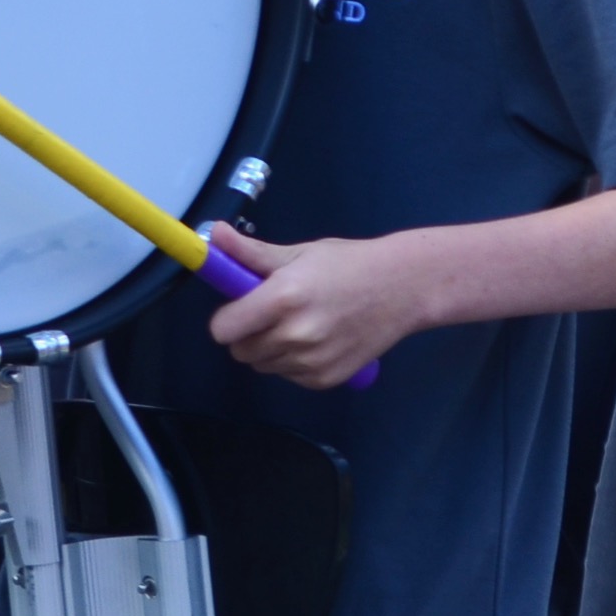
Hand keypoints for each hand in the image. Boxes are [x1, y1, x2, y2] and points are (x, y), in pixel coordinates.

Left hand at [203, 225, 421, 388]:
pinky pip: (288, 376)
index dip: (227, 319)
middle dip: (247, 333)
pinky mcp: (326, 380)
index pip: (223, 330)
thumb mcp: (298, 253)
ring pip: (263, 365)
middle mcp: (295, 335)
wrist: (402, 289)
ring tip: (299, 323)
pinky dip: (293, 362)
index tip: (239, 307)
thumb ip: (250, 253)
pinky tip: (316, 339)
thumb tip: (213, 235)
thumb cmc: (347, 264)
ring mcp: (311, 362)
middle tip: (272, 313)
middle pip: (240, 351)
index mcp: (282, 299)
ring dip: (270, 349)